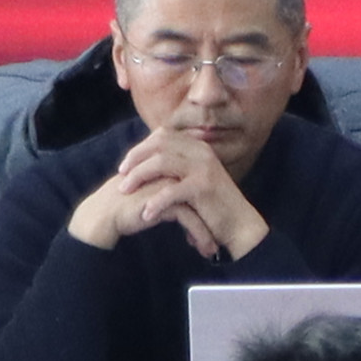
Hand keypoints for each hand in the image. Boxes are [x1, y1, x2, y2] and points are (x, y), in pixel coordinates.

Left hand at [85, 126, 269, 263]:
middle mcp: (201, 151)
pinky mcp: (203, 187)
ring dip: (139, 176)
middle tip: (120, 174)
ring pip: (161, 162)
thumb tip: (149, 164)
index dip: (141, 147)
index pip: (162, 135)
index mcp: (198, 147)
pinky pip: (171, 190)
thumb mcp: (195, 180)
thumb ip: (177, 169)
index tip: (126, 164)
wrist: (240, 225)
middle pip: (158, 144)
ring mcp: (203, 167)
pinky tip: (146, 213)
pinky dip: (156, 202)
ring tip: (126, 190)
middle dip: (135, 157)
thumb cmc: (214, 206)